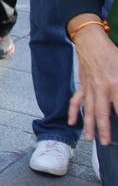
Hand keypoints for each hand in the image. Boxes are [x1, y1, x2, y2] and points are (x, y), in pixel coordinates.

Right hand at [70, 23, 117, 144]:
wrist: (91, 42)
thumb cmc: (112, 53)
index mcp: (115, 84)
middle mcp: (101, 89)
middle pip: (103, 113)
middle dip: (104, 130)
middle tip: (105, 143)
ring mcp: (90, 88)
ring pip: (89, 110)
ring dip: (89, 125)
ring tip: (89, 139)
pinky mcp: (82, 86)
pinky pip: (76, 101)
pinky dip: (74, 112)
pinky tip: (72, 122)